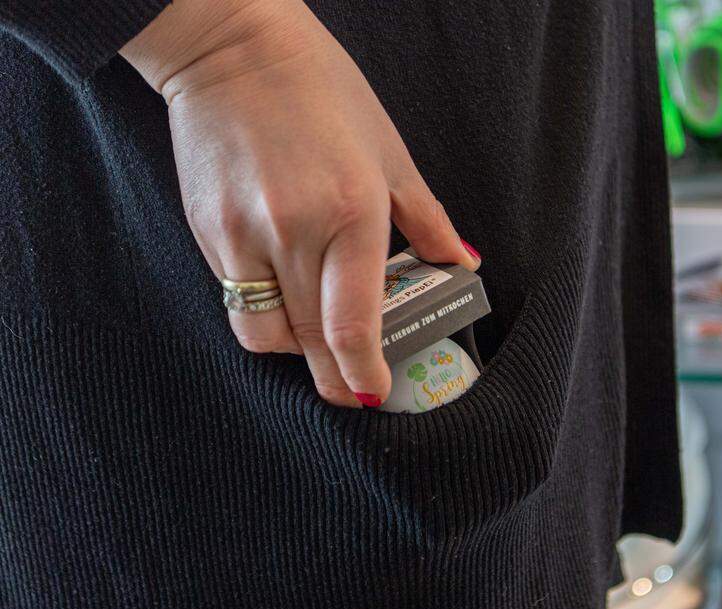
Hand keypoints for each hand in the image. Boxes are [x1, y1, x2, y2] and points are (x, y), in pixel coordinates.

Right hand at [120, 0, 479, 407]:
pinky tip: (287, 299)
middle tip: (354, 392)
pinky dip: (264, 316)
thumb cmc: (323, 92)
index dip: (365, 373)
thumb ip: (427, 220)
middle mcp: (295, 232)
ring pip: (266, 334)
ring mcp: (243, 235)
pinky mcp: (207, 232)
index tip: (375, 394)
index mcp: (352, 213)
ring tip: (319, 340)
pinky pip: (236, 301)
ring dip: (297, 352)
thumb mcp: (391, 153)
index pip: (353, 325)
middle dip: (336, 379)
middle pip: (311, 342)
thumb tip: (461, 264)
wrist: (233, 48)